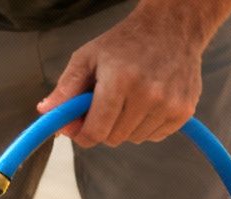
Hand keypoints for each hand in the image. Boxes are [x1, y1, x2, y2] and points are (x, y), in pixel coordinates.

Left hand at [38, 3, 227, 147]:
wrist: (173, 27)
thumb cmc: (125, 42)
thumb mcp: (88, 57)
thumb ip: (66, 88)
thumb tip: (46, 113)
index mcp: (120, 80)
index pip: (95, 131)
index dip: (82, 134)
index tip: (78, 127)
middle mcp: (147, 95)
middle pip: (113, 138)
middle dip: (103, 126)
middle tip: (106, 103)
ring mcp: (169, 105)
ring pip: (133, 139)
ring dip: (125, 126)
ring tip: (130, 97)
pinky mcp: (184, 112)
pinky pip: (154, 136)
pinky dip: (145, 125)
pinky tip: (147, 101)